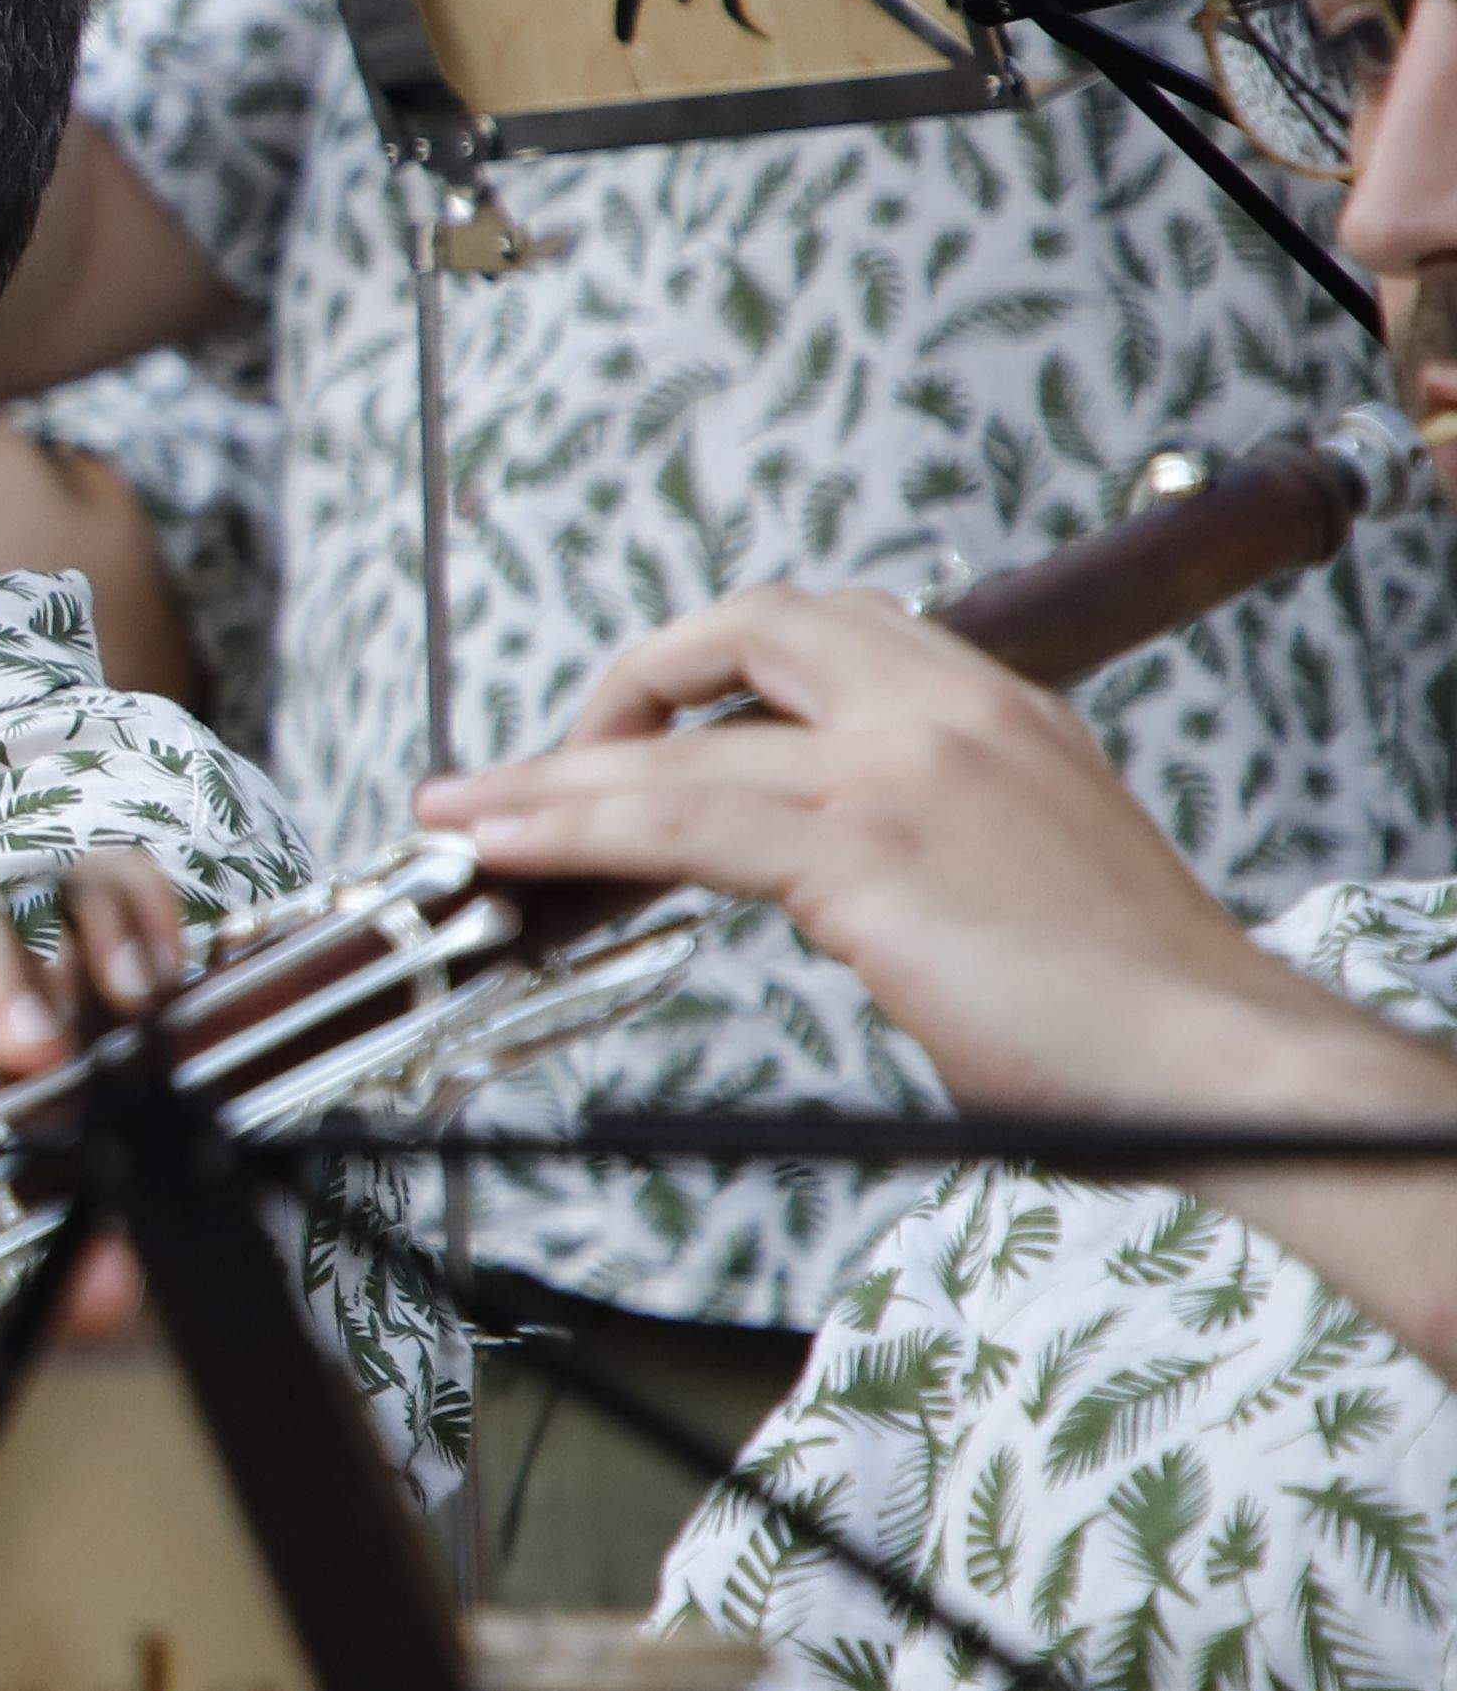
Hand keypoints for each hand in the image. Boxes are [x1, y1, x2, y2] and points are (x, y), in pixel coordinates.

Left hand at [417, 589, 1345, 1117]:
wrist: (1226, 1065)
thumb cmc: (1131, 1013)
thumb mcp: (1020, 873)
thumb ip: (921, 845)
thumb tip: (828, 883)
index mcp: (997, 707)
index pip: (822, 630)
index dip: (704, 669)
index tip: (634, 735)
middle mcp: (953, 708)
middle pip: (746, 625)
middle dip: (630, 683)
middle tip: (553, 773)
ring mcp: (907, 767)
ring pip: (681, 737)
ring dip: (552, 775)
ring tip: (465, 814)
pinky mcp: (868, 844)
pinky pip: (675, 814)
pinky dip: (568, 825)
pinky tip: (506, 845)